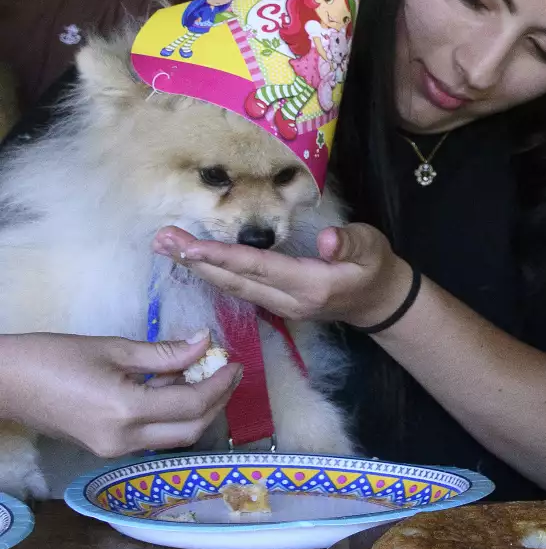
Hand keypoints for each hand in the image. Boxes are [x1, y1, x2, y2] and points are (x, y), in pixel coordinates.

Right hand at [0, 331, 240, 457]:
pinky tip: (174, 387)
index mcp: (126, 412)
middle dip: (217, 401)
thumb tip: (204, 343)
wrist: (4, 382)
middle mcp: (124, 440)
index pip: (192, 404)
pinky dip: (171, 414)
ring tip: (204, 375)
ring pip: (175, 436)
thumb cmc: (52, 358)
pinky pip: (153, 435)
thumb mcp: (113, 349)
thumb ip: (164, 353)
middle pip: (191, 429)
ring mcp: (114, 450)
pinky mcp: (107, 449)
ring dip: (196, 409)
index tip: (234, 362)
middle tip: (228, 372)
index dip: (220, 384)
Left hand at [153, 223, 411, 327]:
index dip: (223, 258)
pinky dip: (214, 275)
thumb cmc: (376, 266)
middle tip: (161, 240)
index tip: (189, 247)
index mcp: (312, 286)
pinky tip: (194, 261)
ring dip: (198, 269)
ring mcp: (282, 307)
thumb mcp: (372, 247)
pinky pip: (240, 290)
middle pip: (236, 281)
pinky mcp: (278, 305)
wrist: (380, 301)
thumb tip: (326, 240)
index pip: (259, 269)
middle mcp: (290, 302)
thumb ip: (350, 243)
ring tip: (167, 247)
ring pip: (233, 288)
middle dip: (197, 262)